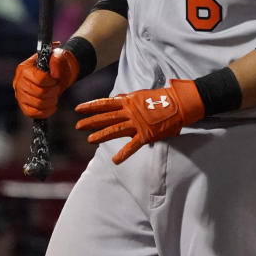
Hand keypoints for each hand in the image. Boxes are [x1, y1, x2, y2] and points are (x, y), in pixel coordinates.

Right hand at [13, 45, 79, 118]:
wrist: (56, 74)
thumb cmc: (56, 65)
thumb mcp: (60, 57)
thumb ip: (57, 60)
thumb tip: (54, 69)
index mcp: (24, 68)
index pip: (39, 79)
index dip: (51, 82)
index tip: (56, 80)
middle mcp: (18, 81)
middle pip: (39, 93)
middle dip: (53, 92)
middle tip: (57, 88)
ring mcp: (19, 94)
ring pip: (37, 104)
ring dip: (51, 102)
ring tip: (55, 96)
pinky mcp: (22, 105)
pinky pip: (31, 113)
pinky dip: (45, 112)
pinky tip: (52, 107)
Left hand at [75, 79, 204, 163]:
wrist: (178, 103)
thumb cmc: (160, 99)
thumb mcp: (140, 95)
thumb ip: (127, 98)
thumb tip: (116, 98)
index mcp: (128, 101)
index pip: (105, 103)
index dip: (90, 106)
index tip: (78, 109)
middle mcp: (129, 111)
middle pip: (106, 117)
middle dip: (91, 121)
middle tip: (78, 126)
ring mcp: (137, 123)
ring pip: (115, 129)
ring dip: (101, 135)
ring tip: (89, 140)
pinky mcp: (146, 134)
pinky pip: (133, 145)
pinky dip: (124, 153)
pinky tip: (115, 160)